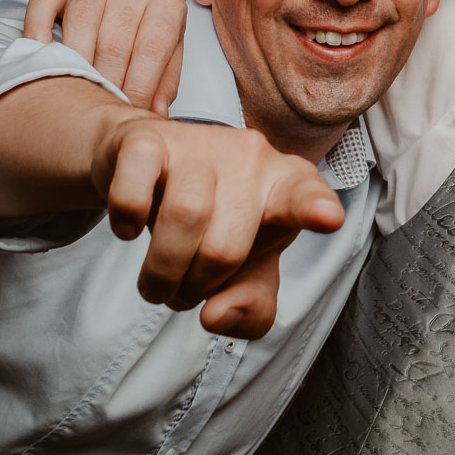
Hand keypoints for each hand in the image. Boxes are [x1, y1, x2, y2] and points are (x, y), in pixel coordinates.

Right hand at [24, 0, 184, 114]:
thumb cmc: (149, 15)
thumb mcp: (171, 43)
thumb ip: (165, 80)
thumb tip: (154, 113)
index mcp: (166, 4)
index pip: (150, 53)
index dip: (137, 89)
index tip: (126, 113)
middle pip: (113, 45)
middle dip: (106, 84)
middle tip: (99, 107)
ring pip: (80, 27)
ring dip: (76, 66)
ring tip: (75, 91)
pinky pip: (44, 4)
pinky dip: (38, 30)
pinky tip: (40, 53)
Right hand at [93, 114, 344, 337]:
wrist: (146, 166)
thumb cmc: (212, 219)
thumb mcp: (245, 269)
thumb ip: (251, 305)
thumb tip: (216, 315)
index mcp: (285, 185)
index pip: (306, 196)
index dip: (315, 208)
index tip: (328, 218)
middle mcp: (249, 155)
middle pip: (226, 244)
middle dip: (197, 288)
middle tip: (183, 293)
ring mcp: (198, 142)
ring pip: (183, 218)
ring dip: (162, 271)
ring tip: (157, 284)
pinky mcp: (147, 139)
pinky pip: (133, 194)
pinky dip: (126, 225)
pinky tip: (129, 230)